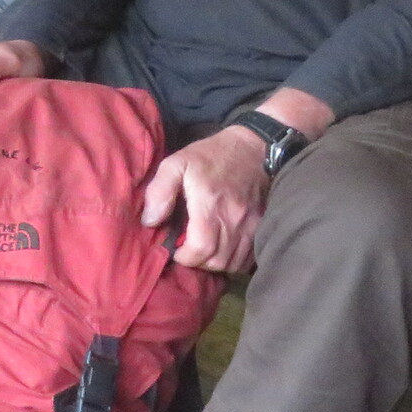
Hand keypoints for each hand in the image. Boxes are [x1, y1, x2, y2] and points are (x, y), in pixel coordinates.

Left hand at [141, 125, 268, 271]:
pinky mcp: (262, 227)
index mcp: (210, 205)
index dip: (186, 257)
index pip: (201, 248)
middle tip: (188, 250)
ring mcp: (251, 226)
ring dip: (215, 263)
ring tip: (204, 251)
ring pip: (233, 263)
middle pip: (216, 261)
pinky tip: (222, 250)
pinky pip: (249, 259)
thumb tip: (150, 221)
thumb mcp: (176, 163)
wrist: (254, 148)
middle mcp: (234, 220)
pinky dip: (233, 261)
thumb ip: (160, 191)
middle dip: (198, 262)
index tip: (177, 250)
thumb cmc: (211, 156)